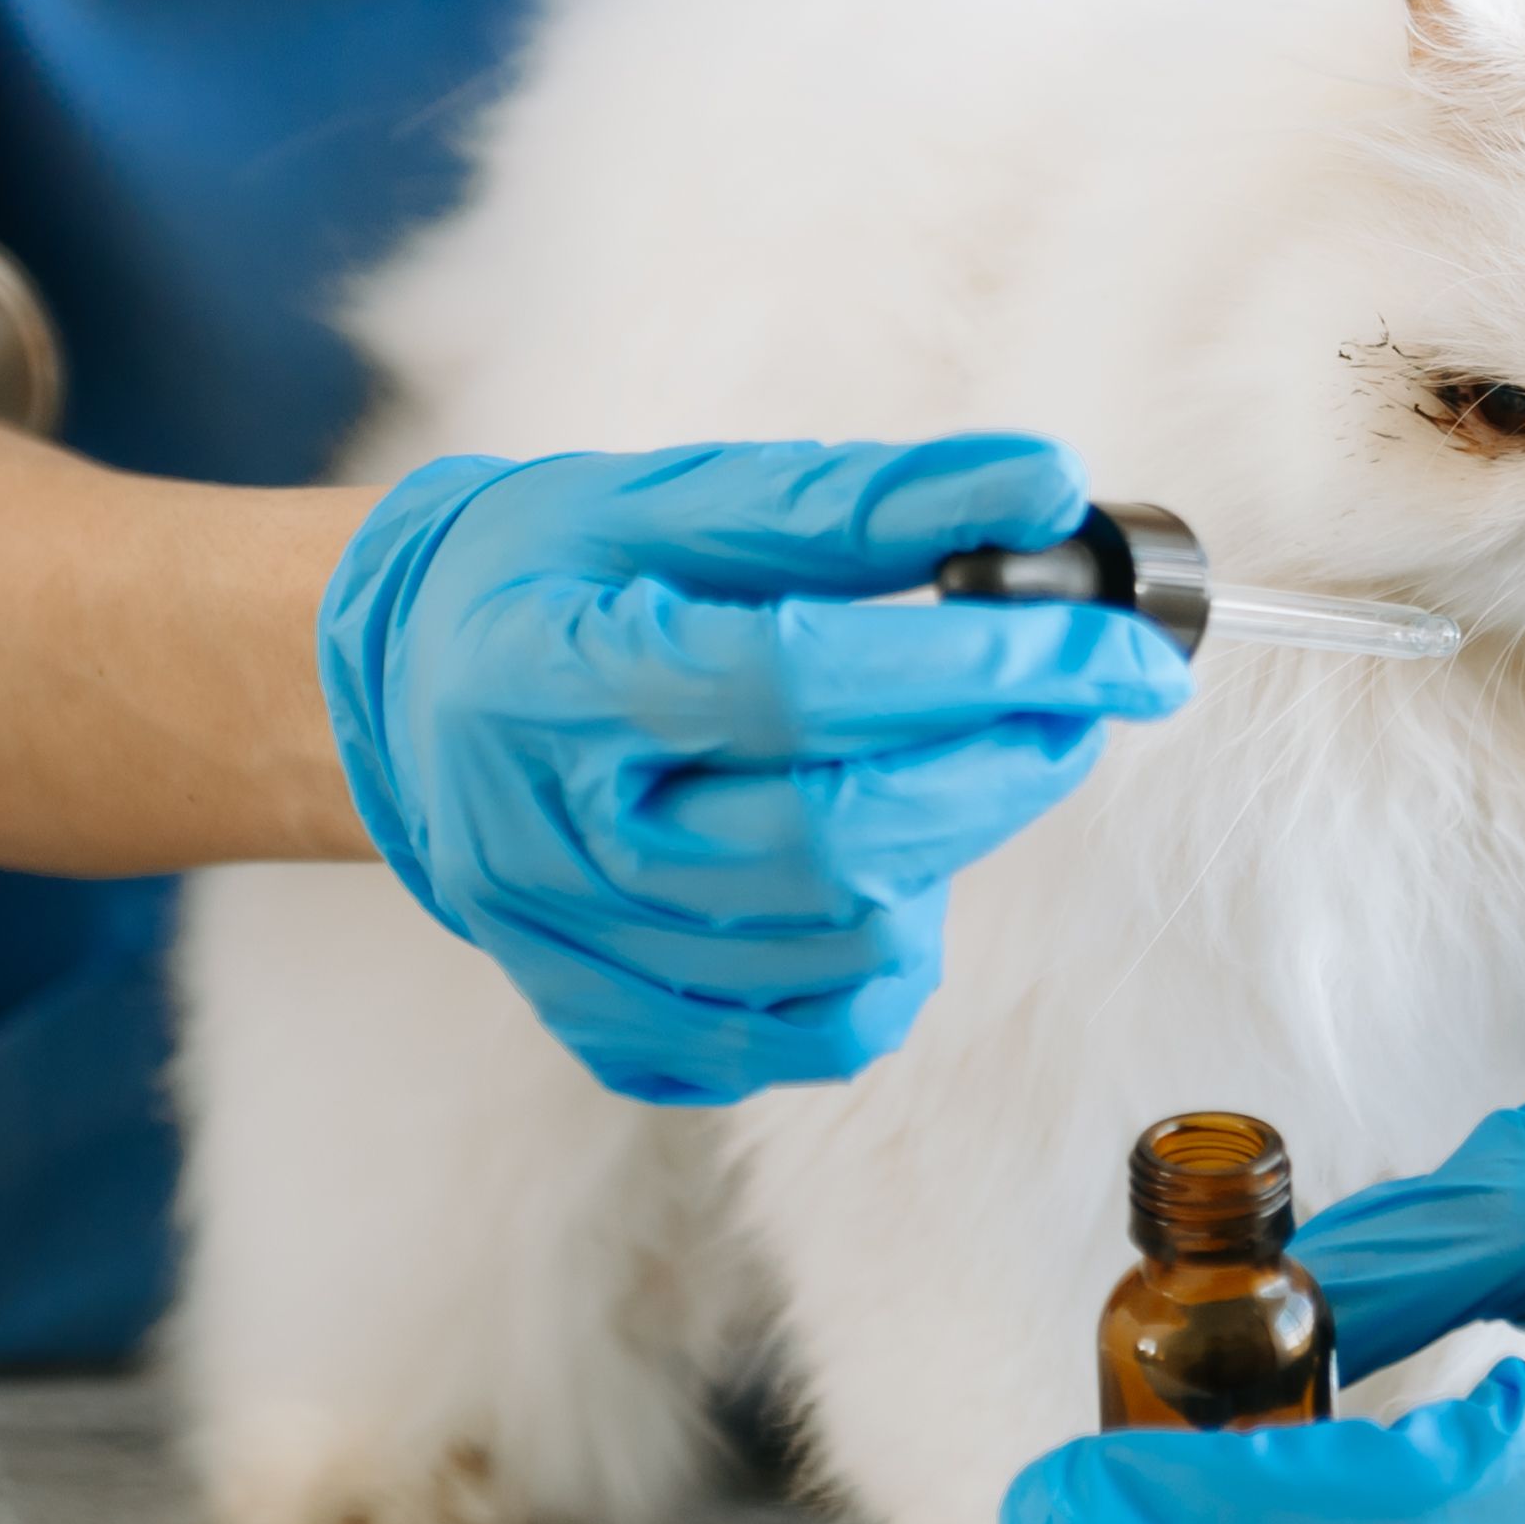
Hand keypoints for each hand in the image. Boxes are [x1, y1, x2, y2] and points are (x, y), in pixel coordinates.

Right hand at [320, 436, 1189, 1103]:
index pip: (800, 686)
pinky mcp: (616, 1033)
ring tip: (946, 761)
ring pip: (844, 947)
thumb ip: (861, 499)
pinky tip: (878, 867)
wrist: (406, 698)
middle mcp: (546, 843)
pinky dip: (888, 955)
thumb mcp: (673, 498)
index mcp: (546, 681)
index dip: (982, 667)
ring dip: (947, 849)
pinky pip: (813, 1036)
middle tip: (1075, 700)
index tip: (1118, 647)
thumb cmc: (547, 577)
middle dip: (1003, 766)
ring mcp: (577, 957)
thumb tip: (1045, 487)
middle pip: (836, 841)